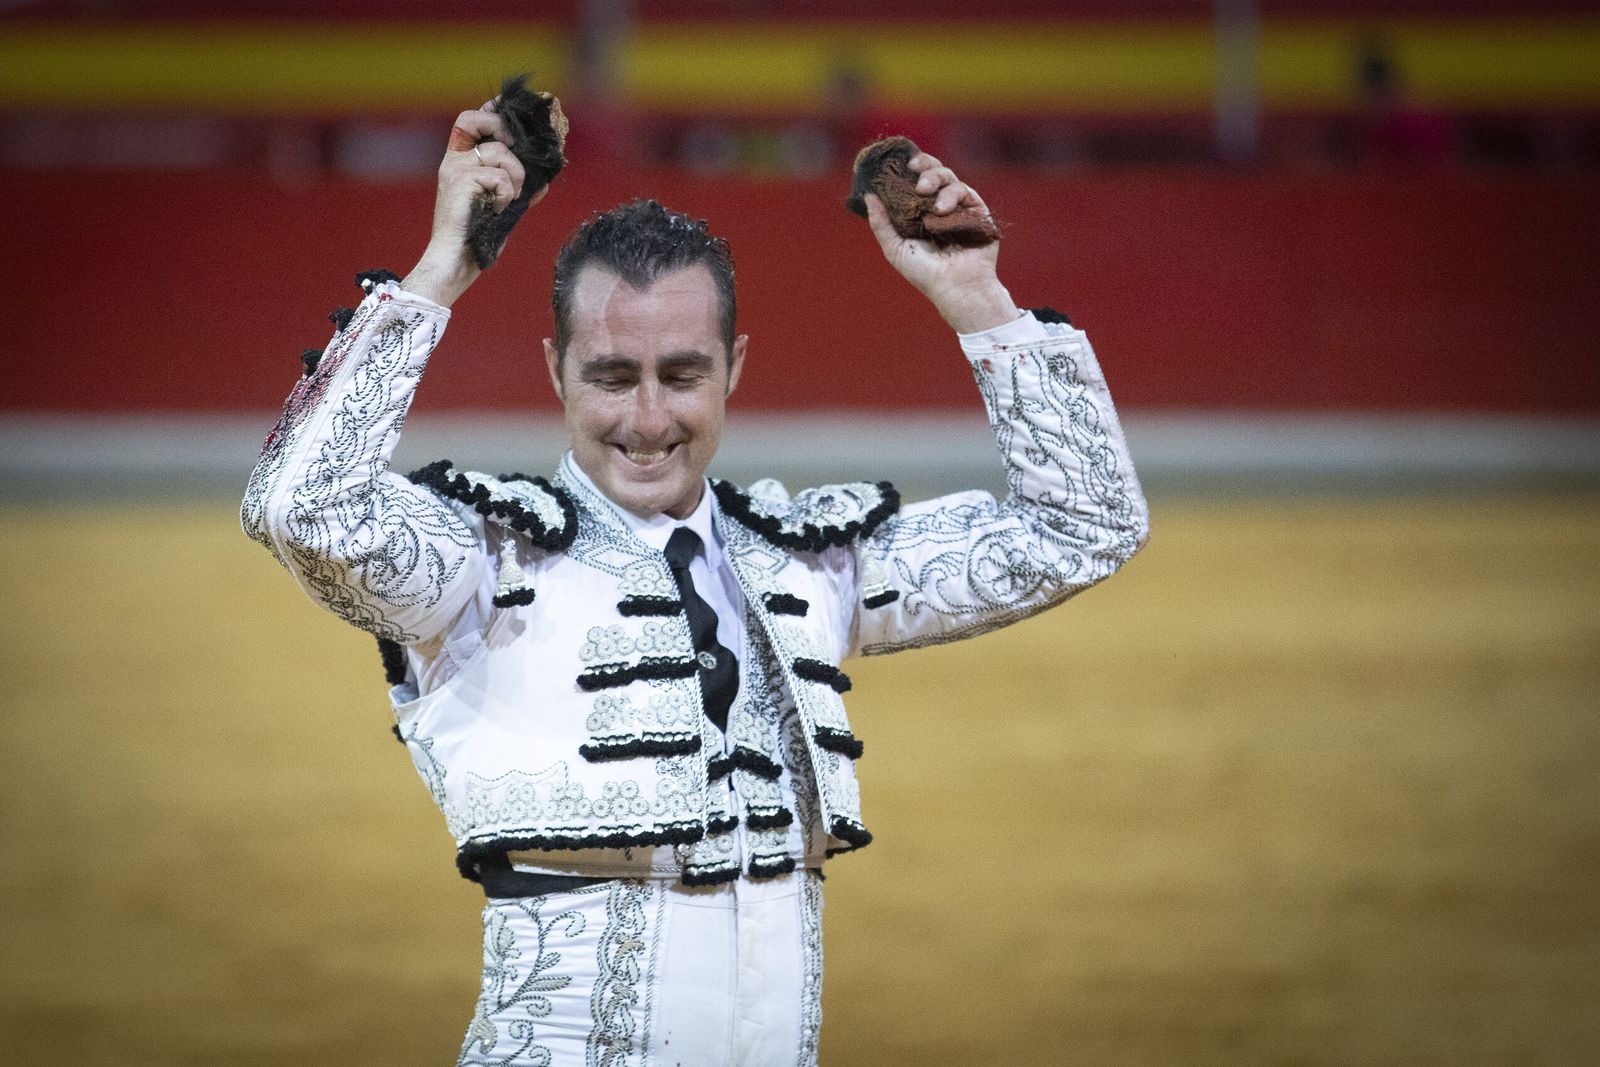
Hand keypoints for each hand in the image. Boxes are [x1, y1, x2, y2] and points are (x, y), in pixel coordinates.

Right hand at [402, 102, 541, 307]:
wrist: (456, 261)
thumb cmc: (477, 237)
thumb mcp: (502, 205)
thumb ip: (516, 186)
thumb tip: (544, 178)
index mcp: (460, 161)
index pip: (472, 120)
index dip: (492, 110)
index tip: (512, 108)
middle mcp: (454, 159)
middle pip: (478, 119)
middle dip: (505, 132)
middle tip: (516, 162)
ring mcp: (455, 168)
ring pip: (501, 153)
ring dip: (515, 177)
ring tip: (506, 201)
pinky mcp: (461, 181)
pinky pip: (500, 177)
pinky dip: (507, 195)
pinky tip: (497, 211)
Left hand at [863, 153, 1018, 333]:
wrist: (955, 287)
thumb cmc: (925, 273)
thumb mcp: (895, 249)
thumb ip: (881, 223)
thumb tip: (868, 195)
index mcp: (921, 212)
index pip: (916, 180)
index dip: (910, 168)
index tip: (901, 163)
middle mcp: (941, 206)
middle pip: (935, 172)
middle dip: (925, 166)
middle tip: (914, 171)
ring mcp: (960, 208)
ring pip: (950, 178)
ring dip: (936, 180)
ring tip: (928, 198)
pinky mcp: (978, 212)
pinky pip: (966, 192)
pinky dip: (953, 196)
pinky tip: (942, 210)